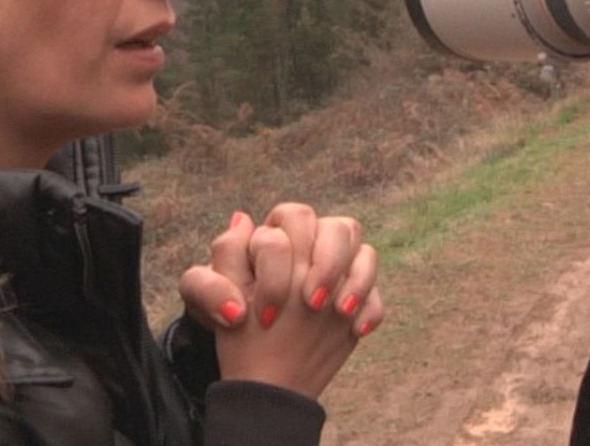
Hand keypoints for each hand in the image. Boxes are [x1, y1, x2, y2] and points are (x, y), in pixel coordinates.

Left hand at [179, 204, 383, 400]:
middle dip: (329, 263)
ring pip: (366, 251)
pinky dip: (370, 310)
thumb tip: (242, 219)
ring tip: (339, 313)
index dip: (283, 260)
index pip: (295, 217)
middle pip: (340, 226)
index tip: (270, 311)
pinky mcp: (356, 303)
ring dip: (357, 280)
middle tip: (312, 303)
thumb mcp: (212, 294)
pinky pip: (377, 295)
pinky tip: (354, 332)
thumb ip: (224, 254)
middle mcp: (313, 249)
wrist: (255, 372)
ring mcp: (339, 275)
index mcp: (279, 237)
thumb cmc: (230, 324)